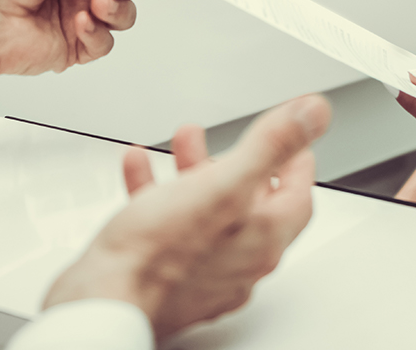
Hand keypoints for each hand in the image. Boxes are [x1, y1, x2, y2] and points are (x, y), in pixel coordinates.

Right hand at [44, 94, 331, 341]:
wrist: (102, 302)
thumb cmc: (158, 255)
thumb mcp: (223, 184)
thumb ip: (271, 145)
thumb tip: (313, 113)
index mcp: (261, 239)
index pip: (298, 197)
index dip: (298, 160)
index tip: (293, 138)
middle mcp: (238, 261)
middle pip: (252, 202)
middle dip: (240, 160)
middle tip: (234, 139)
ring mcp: (202, 272)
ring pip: (209, 210)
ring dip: (198, 169)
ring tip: (185, 142)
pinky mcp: (166, 276)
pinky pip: (169, 224)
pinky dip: (158, 191)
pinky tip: (141, 169)